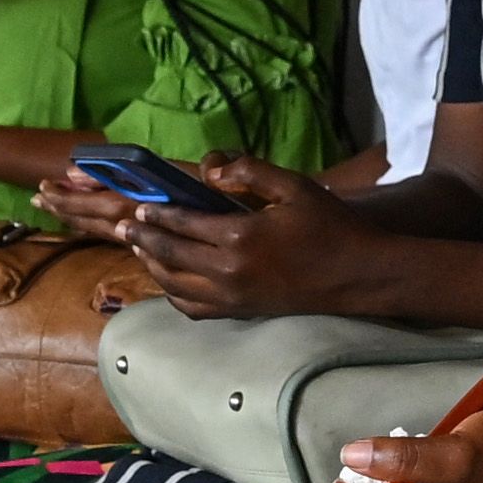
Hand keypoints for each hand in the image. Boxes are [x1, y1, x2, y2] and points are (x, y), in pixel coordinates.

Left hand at [122, 157, 375, 316]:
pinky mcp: (242, 312)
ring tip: (141, 251)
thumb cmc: (330, 226)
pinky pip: (195, 309)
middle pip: (171, 256)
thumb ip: (249, 171)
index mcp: (240, 237)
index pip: (183, 224)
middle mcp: (229, 271)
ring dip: (153, 267)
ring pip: (176, 286)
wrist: (358, 274)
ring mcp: (234, 297)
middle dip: (143, 240)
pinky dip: (175, 295)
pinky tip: (170, 283)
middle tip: (124, 227)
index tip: (140, 206)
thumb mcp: (294, 186)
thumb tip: (211, 170)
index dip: (157, 215)